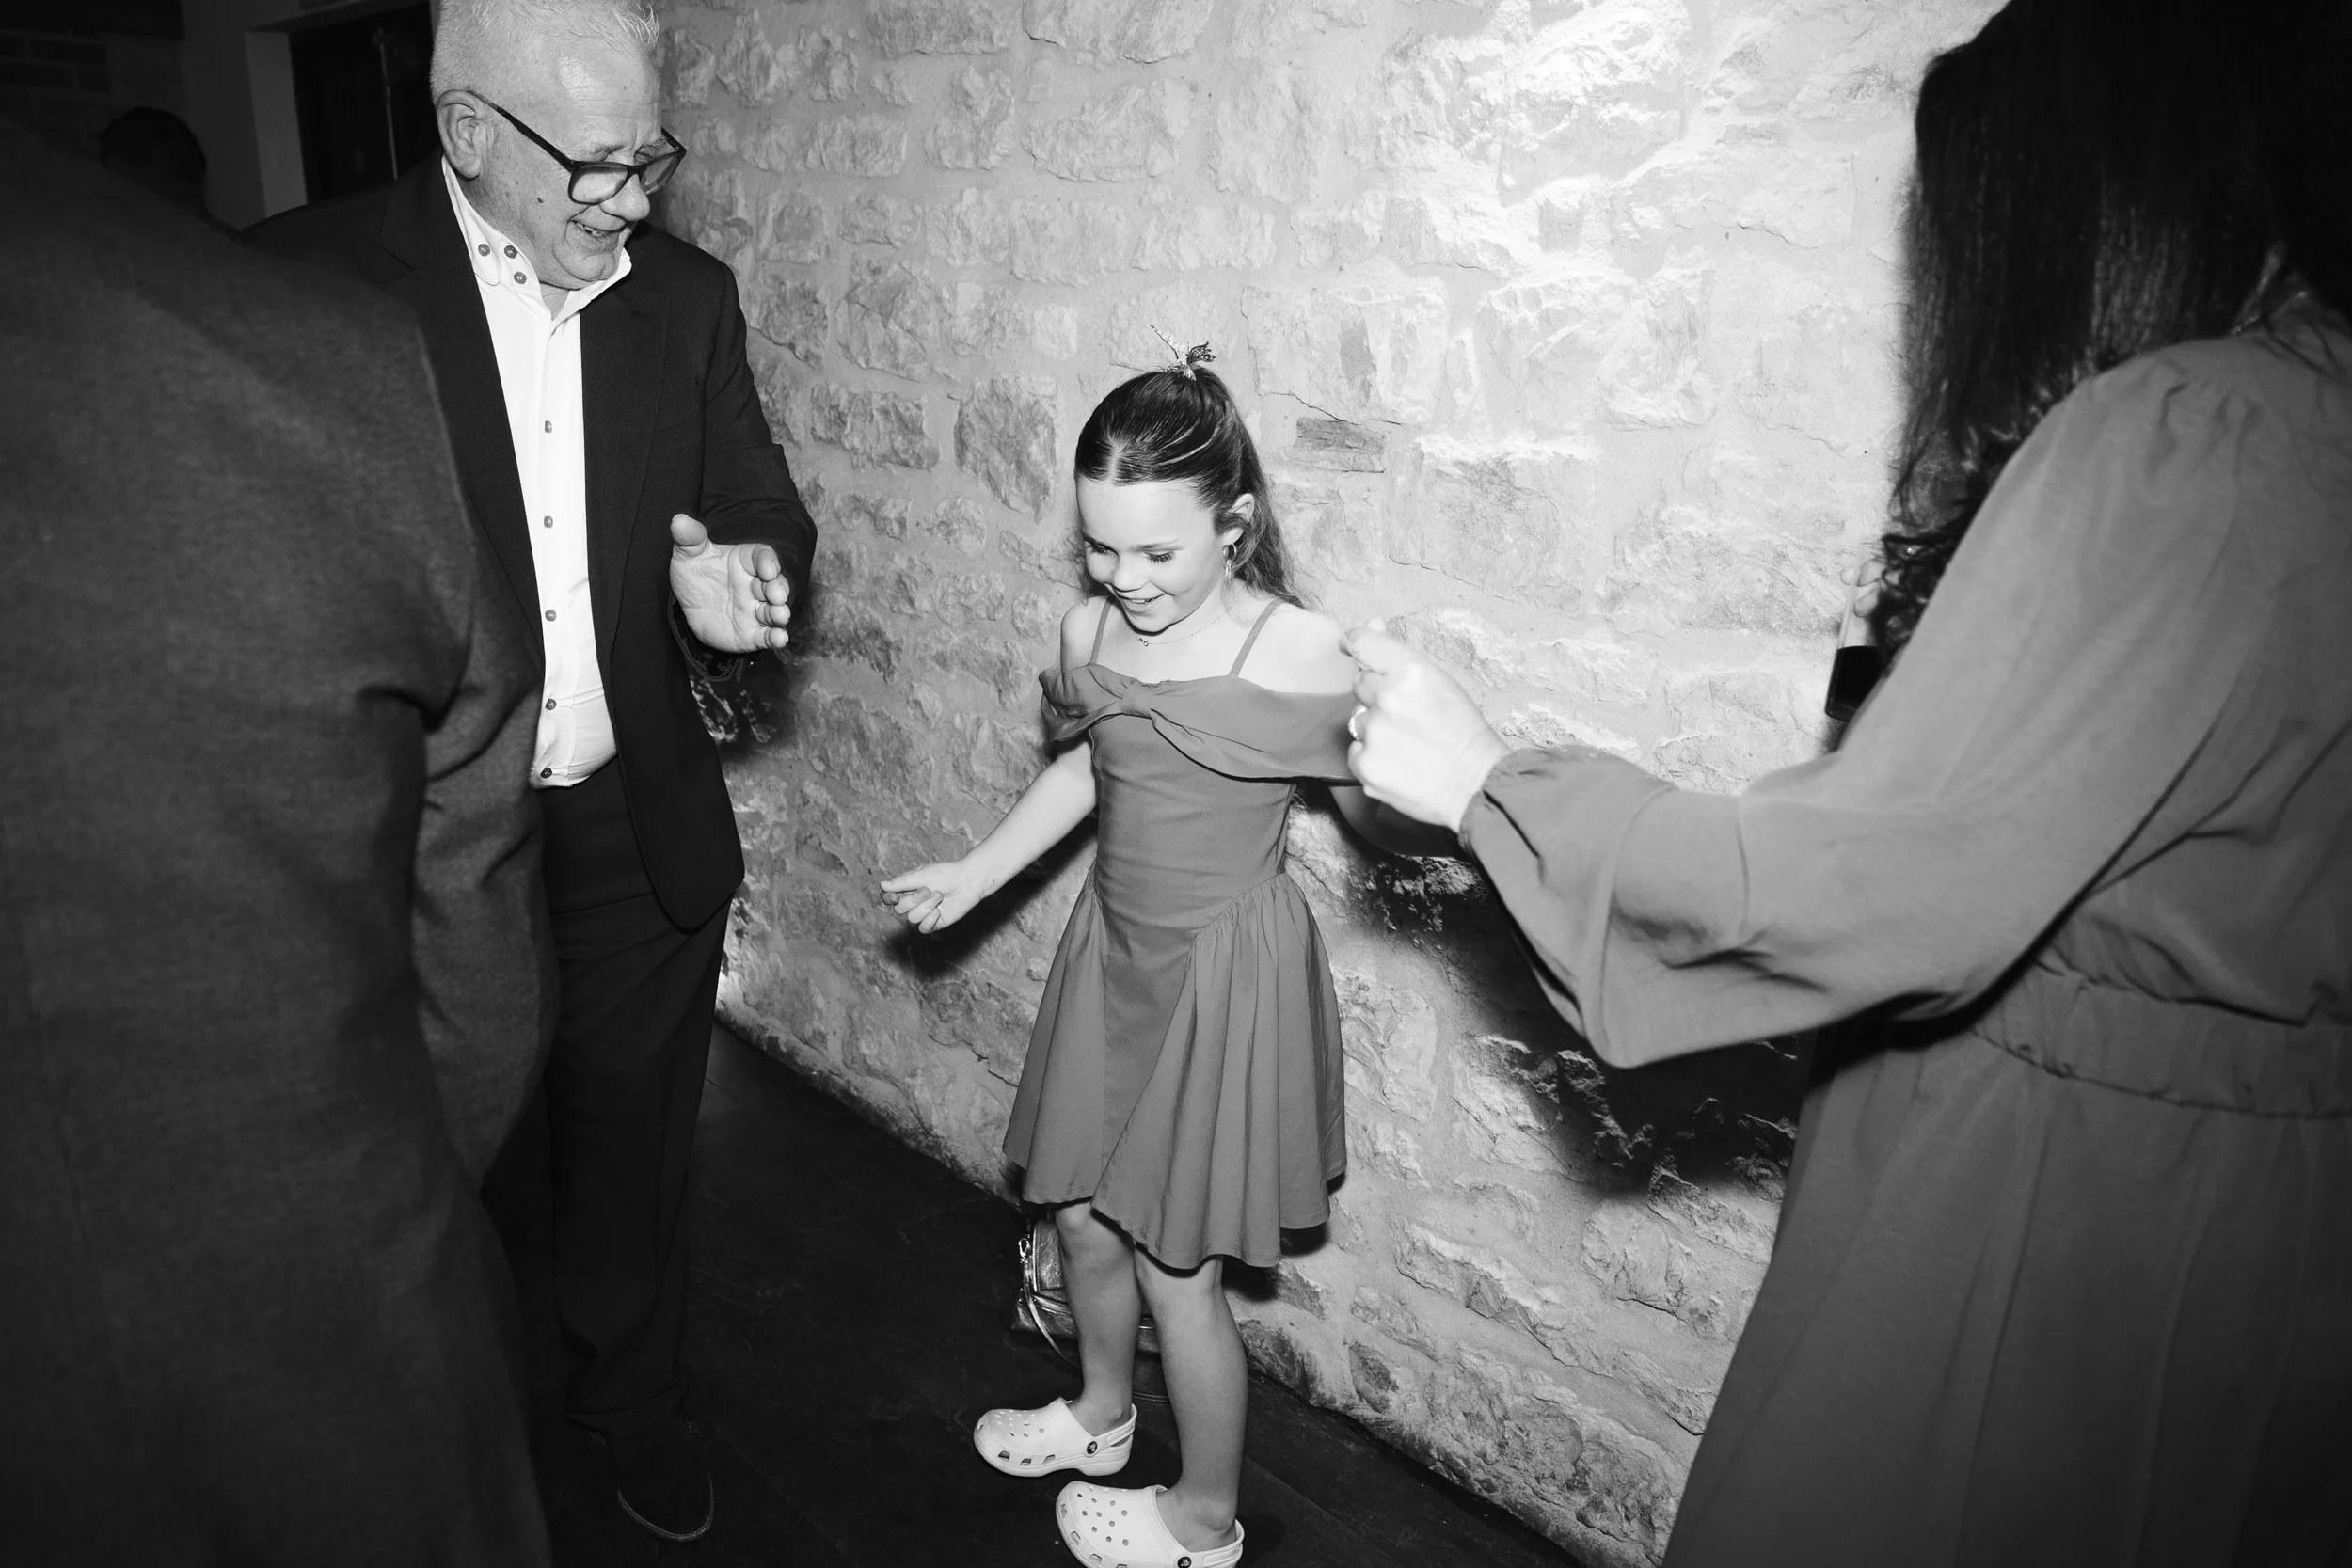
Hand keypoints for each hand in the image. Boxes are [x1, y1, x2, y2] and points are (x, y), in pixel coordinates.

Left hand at [669, 513, 790, 653]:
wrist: (689, 608)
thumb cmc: (696, 575)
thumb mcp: (688, 554)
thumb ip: (689, 538)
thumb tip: (679, 520)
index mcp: (746, 562)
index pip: (762, 557)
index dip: (768, 562)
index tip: (768, 569)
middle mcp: (756, 585)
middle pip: (774, 585)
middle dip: (779, 590)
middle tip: (777, 595)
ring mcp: (755, 610)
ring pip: (773, 611)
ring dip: (780, 614)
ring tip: (781, 616)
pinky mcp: (752, 633)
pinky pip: (766, 636)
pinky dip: (775, 638)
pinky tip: (780, 639)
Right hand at [879, 860, 989, 934]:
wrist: (967, 882)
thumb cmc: (945, 874)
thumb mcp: (921, 875)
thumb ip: (902, 883)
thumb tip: (882, 885)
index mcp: (907, 888)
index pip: (889, 898)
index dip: (888, 899)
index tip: (894, 896)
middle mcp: (914, 902)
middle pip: (900, 909)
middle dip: (914, 899)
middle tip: (929, 889)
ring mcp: (924, 913)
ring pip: (912, 919)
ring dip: (926, 907)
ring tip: (939, 896)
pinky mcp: (935, 923)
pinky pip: (923, 928)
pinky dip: (930, 920)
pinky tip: (939, 911)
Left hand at [1342, 619, 1512, 832]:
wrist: (1476, 784)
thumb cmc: (1464, 731)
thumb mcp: (1441, 681)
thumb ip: (1401, 656)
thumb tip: (1372, 623)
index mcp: (1411, 670)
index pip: (1365, 643)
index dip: (1355, 641)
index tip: (1349, 644)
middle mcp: (1388, 698)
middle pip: (1360, 684)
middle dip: (1377, 695)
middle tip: (1407, 715)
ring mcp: (1374, 734)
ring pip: (1356, 720)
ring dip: (1374, 728)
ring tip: (1407, 743)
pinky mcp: (1365, 765)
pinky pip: (1355, 751)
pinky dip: (1371, 756)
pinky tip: (1399, 762)